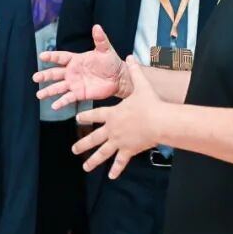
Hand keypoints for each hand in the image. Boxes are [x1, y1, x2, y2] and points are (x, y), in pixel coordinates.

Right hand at [34, 25, 130, 108]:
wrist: (119, 78)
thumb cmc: (111, 61)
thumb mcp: (105, 49)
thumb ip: (100, 39)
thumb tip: (97, 27)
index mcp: (75, 59)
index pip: (60, 57)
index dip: (51, 56)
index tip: (42, 56)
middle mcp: (71, 72)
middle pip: (55, 73)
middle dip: (45, 75)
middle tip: (35, 77)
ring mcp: (74, 83)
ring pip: (58, 87)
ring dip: (48, 91)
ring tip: (39, 95)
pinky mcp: (79, 94)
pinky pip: (68, 98)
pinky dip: (61, 102)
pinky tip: (54, 106)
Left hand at [74, 57, 163, 178]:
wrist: (159, 120)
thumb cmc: (150, 103)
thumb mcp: (141, 85)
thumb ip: (135, 72)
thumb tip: (132, 56)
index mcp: (112, 113)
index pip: (94, 115)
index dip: (85, 116)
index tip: (77, 119)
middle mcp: (112, 129)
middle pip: (94, 138)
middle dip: (82, 144)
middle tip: (74, 149)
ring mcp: (119, 141)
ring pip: (103, 152)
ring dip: (93, 160)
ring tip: (85, 167)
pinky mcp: (128, 150)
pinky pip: (121, 161)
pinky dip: (117, 169)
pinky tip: (111, 177)